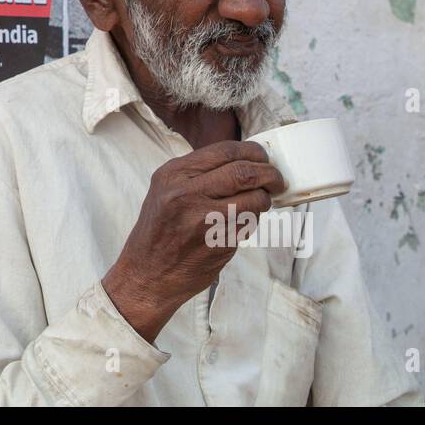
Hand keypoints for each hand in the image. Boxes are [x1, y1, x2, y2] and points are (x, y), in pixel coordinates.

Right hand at [101, 141, 284, 343]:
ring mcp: (204, 221)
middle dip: (270, 174)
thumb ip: (198, 173)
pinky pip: (249, 224)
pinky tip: (244, 222)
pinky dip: (254, 220)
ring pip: (254, 199)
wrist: (147, 274)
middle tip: (277, 180)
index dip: (253, 152)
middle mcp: (186, 194)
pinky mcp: (219, 244)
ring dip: (265, 199)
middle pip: (244, 172)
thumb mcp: (166, 189)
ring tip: (261, 201)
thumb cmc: (159, 230)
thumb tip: (244, 161)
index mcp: (173, 174)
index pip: (225, 151)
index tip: (263, 158)